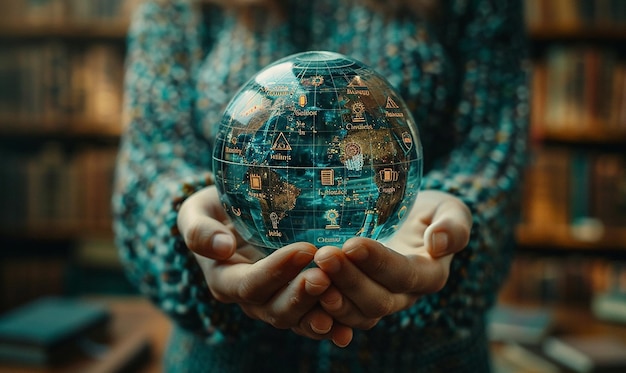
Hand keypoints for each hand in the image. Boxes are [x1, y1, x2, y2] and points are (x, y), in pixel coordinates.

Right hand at [177, 186, 352, 345]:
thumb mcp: (197, 213)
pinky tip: (348, 329)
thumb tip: (222, 247)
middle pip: (276, 309)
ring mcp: (275, 304)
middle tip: (325, 276)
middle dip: (301, 296)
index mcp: (225, 280)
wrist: (233, 219)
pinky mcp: (297, 303)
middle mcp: (251, 299)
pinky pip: (313, 321)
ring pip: (297, 320)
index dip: (276, 271)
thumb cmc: (216, 211)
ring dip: (319, 312)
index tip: (303, 249)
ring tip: (342, 297)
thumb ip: (200, 230)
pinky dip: (331, 326)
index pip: (250, 284)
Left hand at [314, 190, 471, 331]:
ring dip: (332, 298)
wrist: (408, 222)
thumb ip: (453, 224)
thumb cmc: (428, 212)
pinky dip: (321, 312)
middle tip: (323, 256)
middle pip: (377, 300)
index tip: (352, 244)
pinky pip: (339, 318)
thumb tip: (438, 243)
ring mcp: (377, 301)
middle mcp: (403, 296)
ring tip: (310, 275)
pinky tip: (302, 294)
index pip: (404, 274)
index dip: (378, 263)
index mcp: (428, 275)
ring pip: (356, 314)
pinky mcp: (355, 302)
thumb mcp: (449, 209)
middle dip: (349, 280)